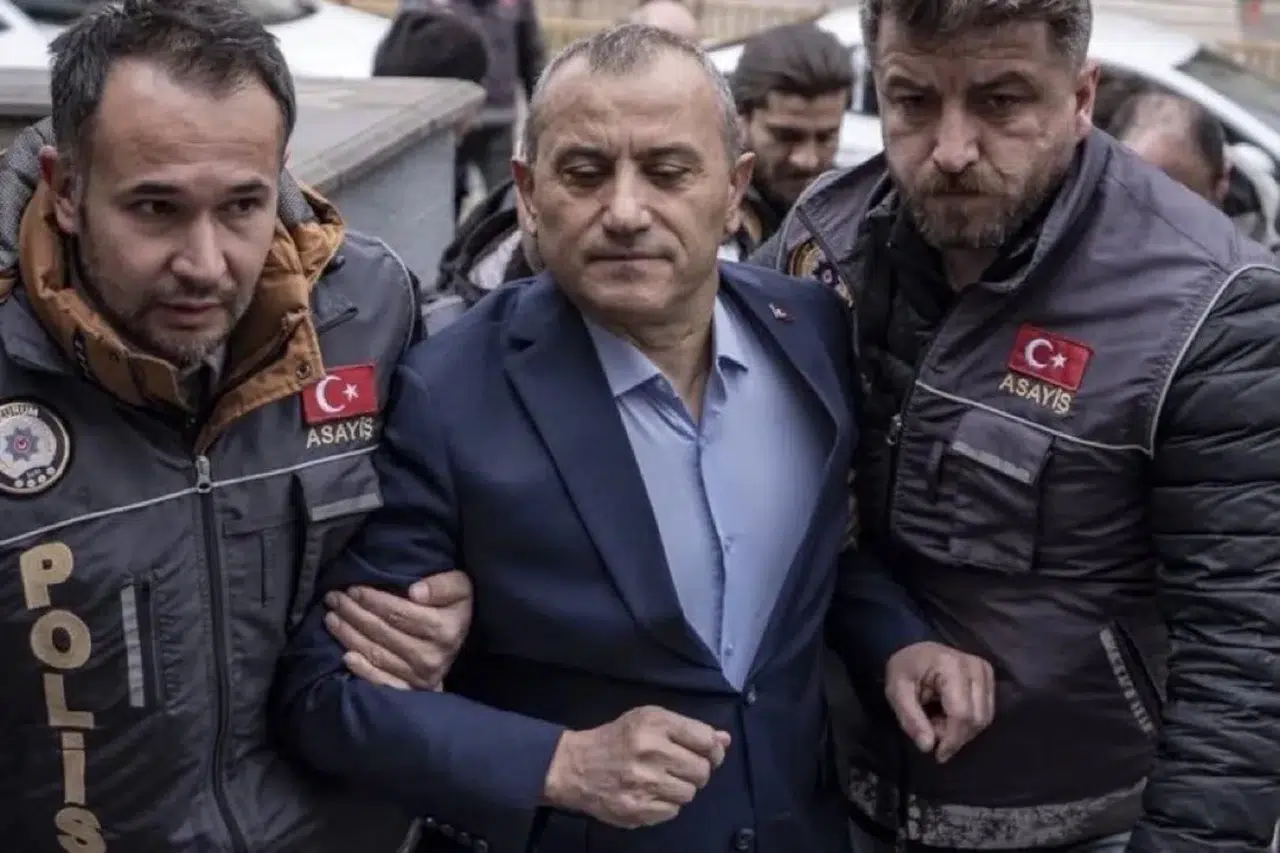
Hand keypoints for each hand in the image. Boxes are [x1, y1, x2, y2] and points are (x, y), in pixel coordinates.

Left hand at [324, 571, 472, 690]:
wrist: (460, 640)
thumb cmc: (453, 608)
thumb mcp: (460, 588)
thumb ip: (443, 585)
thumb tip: (415, 592)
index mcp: (445, 630)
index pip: (400, 614)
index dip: (373, 600)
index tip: (353, 588)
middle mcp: (432, 656)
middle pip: (383, 633)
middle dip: (354, 613)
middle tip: (334, 599)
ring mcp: (421, 676)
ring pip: (377, 654)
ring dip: (349, 635)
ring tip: (331, 618)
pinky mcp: (411, 690)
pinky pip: (381, 681)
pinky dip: (362, 669)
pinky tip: (345, 656)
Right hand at [542, 706, 730, 828]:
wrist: (576, 767)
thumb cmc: (619, 738)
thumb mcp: (650, 720)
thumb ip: (689, 729)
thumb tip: (725, 740)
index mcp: (655, 723)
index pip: (707, 740)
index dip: (714, 750)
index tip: (709, 754)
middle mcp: (651, 751)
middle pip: (702, 770)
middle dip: (697, 770)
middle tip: (681, 768)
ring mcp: (644, 783)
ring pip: (690, 793)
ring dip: (681, 788)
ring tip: (663, 780)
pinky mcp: (637, 809)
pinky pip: (673, 811)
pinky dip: (667, 804)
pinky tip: (651, 793)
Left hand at [885, 641, 994, 762]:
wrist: (913, 646)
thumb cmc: (904, 669)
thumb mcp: (896, 692)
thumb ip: (911, 719)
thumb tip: (928, 747)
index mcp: (950, 666)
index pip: (962, 713)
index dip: (952, 739)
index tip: (938, 755)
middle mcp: (975, 667)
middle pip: (977, 718)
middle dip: (955, 735)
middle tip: (931, 730)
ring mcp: (985, 670)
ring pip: (985, 718)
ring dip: (962, 730)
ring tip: (937, 721)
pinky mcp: (989, 676)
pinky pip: (986, 711)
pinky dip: (969, 721)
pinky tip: (949, 716)